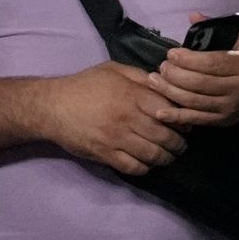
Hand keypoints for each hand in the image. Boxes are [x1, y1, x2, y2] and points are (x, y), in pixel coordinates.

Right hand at [35, 61, 189, 174]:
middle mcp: (128, 118)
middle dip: (179, 143)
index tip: (186, 123)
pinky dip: (145, 168)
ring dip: (165, 158)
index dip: (182, 119)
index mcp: (133, 95)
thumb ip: (141, 77)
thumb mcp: (114, 71)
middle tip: (182, 145)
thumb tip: (166, 84)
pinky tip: (147, 164)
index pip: (170, 110)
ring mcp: (116, 138)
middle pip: (165, 136)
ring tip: (169, 157)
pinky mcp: (104, 154)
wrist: (52, 107)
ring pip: (152, 154)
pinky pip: (132, 167)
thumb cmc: (85, 85)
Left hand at [151, 31, 238, 127]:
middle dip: (174, 75)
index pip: (211, 62)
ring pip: (194, 101)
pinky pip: (195, 119)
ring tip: (154, 81)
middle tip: (161, 67)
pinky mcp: (222, 120)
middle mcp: (238, 86)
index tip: (171, 53)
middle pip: (199, 82)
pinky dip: (176, 117)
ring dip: (170, 92)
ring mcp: (230, 106)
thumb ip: (216, 28)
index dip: (187, 59)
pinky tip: (159, 112)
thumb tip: (192, 15)